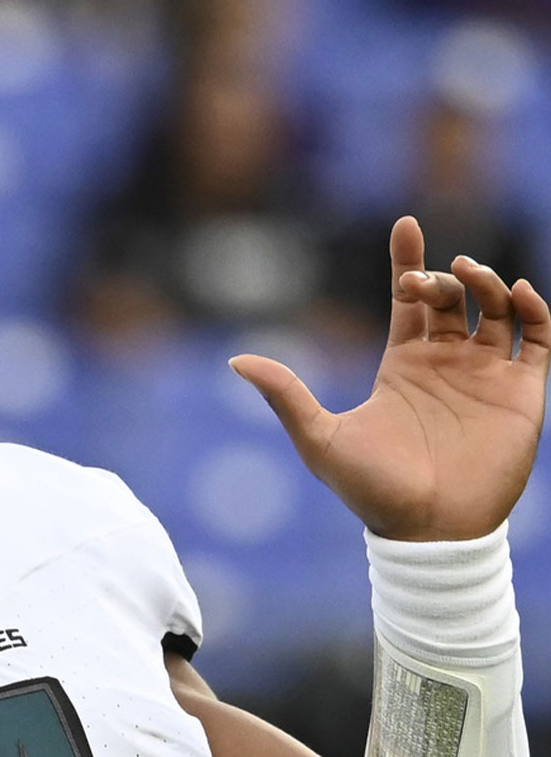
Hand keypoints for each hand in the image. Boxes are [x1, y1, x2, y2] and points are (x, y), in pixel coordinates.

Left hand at [231, 216, 549, 540]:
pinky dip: (533, 309)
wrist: (428, 531)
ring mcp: (485, 376)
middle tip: (427, 277)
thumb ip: (285, 394)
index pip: (409, 300)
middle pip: (451, 298)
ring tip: (469, 274)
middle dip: (441, 276)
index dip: (408, 261)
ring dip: (486, 283)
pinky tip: (515, 292)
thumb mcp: (319, 437)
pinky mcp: (521, 393)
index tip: (405, 224)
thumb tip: (235, 360)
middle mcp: (446, 364)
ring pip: (495, 310)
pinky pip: (537, 339)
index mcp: (402, 366)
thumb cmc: (371, 491)